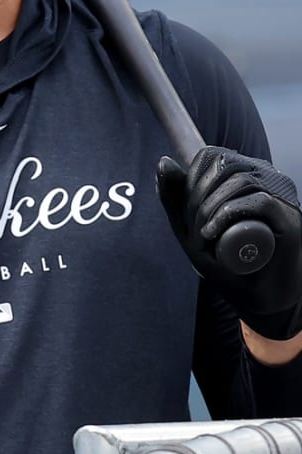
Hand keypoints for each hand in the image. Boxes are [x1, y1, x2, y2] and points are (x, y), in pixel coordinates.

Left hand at [156, 147, 301, 339]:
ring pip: (240, 181)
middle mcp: (265, 179)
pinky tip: (213, 234)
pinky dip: (229, 214)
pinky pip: (260, 200)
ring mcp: (281, 197)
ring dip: (211, 208)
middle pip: (223, 166)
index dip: (191, 180)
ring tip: (205, 236)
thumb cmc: (225, 262)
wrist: (257, 298)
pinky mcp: (291, 218)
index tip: (187, 212)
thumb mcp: (190, 228)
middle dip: (197, 197)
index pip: (211, 156)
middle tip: (196, 230)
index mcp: (244, 175)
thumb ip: (174, 197)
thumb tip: (164, 161)